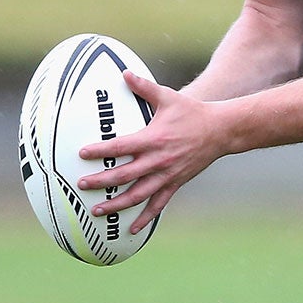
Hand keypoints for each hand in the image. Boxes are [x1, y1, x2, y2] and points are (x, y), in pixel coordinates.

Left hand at [76, 71, 229, 231]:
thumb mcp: (168, 97)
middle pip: (124, 175)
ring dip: (116, 204)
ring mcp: (167, 175)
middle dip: (101, 181)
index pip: (121, 147)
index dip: (101, 151)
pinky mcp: (176, 183)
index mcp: (153, 139)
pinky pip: (158, 204)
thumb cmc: (192, 112)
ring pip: (138, 194)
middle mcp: (158, 160)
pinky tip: (132, 229)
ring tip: (97, 211)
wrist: (221, 131)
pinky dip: (145, 217)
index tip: (82, 154)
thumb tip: (124, 73)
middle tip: (81, 185)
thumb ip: (144, 87)